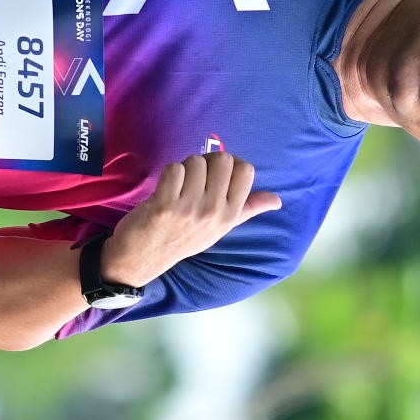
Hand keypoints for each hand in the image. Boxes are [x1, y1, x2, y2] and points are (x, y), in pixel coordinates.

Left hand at [100, 150, 281, 286]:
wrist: (141, 260)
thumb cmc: (182, 239)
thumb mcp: (219, 228)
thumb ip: (248, 209)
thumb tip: (277, 200)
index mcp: (230, 215)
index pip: (246, 170)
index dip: (229, 164)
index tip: (214, 174)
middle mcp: (214, 212)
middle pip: (222, 159)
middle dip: (206, 161)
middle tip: (193, 178)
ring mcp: (189, 210)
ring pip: (195, 161)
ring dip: (184, 168)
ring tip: (177, 188)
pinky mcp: (165, 205)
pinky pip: (173, 168)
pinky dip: (167, 173)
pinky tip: (164, 190)